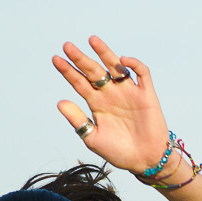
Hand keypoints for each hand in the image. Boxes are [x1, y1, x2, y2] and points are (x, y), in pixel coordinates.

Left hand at [52, 37, 171, 176]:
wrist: (144, 160)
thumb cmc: (118, 152)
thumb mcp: (93, 138)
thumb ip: (78, 120)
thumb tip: (60, 102)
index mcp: (97, 104)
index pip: (79, 82)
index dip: (68, 71)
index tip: (55, 59)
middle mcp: (111, 94)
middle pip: (94, 71)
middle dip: (81, 58)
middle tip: (67, 46)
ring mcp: (128, 91)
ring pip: (115, 66)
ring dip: (104, 53)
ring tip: (92, 40)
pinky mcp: (146, 93)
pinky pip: (142, 73)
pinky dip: (134, 64)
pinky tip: (123, 59)